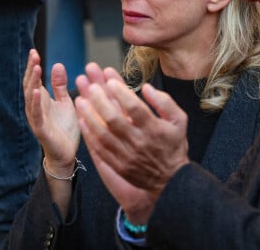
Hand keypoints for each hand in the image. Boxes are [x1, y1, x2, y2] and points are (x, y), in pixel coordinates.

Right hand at [23, 49, 79, 175]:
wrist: (67, 154)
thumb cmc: (64, 128)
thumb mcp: (65, 102)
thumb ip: (59, 85)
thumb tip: (57, 64)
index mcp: (41, 100)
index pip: (34, 79)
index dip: (33, 65)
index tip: (34, 51)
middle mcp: (35, 107)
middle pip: (30, 85)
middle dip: (32, 70)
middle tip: (34, 54)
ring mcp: (37, 118)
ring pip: (31, 98)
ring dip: (33, 82)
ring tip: (36, 68)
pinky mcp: (41, 130)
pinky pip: (36, 115)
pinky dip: (36, 103)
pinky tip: (37, 92)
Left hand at [76, 63, 159, 222]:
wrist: (172, 179)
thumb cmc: (174, 145)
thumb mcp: (179, 120)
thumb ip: (165, 102)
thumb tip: (146, 87)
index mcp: (154, 128)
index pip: (134, 107)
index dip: (120, 92)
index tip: (110, 80)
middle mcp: (139, 142)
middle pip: (114, 119)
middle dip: (100, 101)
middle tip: (90, 87)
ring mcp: (127, 155)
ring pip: (103, 134)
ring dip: (90, 116)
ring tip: (80, 101)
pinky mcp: (118, 165)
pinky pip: (100, 149)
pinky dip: (90, 135)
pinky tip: (82, 121)